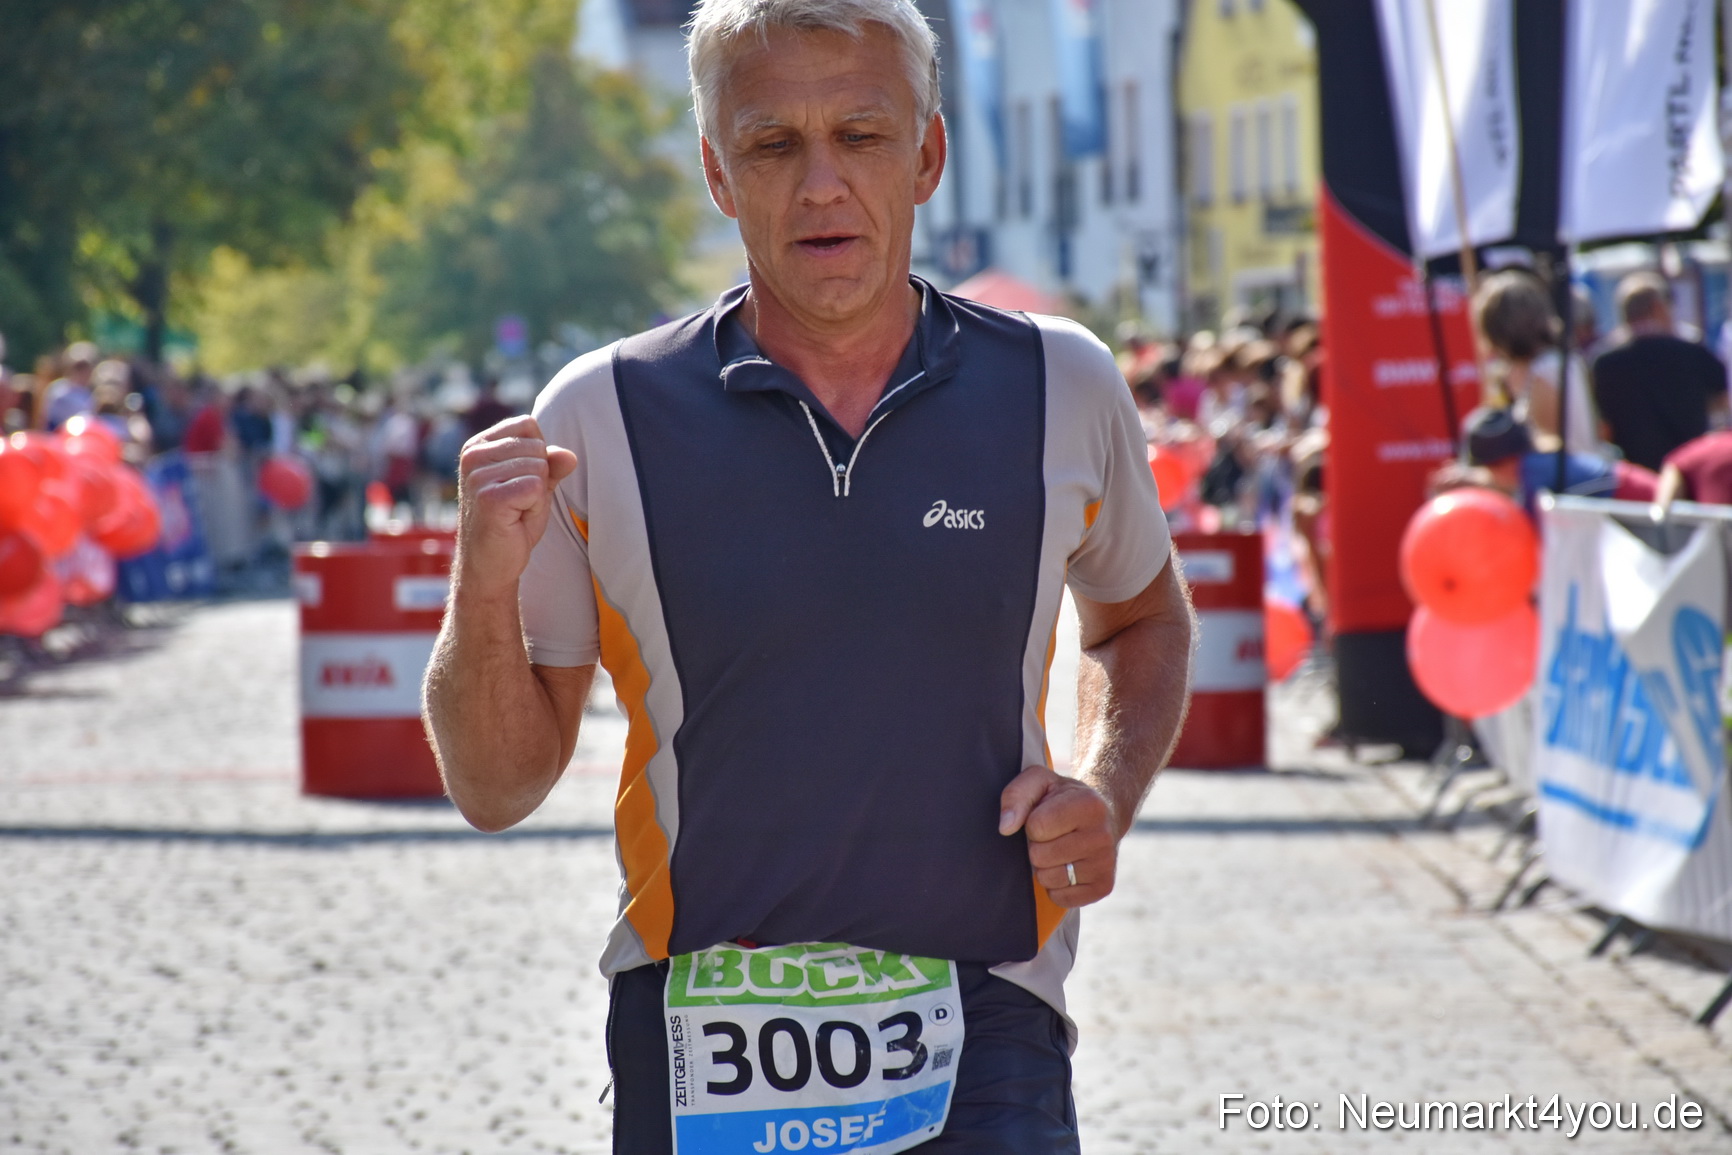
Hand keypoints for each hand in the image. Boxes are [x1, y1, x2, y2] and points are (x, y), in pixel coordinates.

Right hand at [456, 415, 577, 602]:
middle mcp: (472, 455)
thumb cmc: (511, 523)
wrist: (489, 565)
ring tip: (515, 512)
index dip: (537, 456)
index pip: (528, 425)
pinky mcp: (489, 497)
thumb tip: (569, 455)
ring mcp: (478, 475)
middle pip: (537, 446)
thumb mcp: (535, 486)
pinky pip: (536, 487)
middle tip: (518, 503)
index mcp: (478, 444)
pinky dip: (535, 507)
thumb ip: (551, 465)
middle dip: (539, 478)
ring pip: (539, 467)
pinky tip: (515, 520)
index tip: (518, 483)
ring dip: (537, 495)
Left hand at [998, 765, 1118, 907]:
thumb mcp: (1039, 781)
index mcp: (1088, 804)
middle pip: (1040, 856)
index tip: (1045, 815)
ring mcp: (1105, 864)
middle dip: (1037, 846)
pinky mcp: (1103, 887)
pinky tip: (1068, 865)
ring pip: (1048, 879)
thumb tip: (1006, 827)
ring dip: (1045, 866)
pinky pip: (1060, 898)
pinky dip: (1056, 885)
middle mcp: (1103, 836)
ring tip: (1059, 849)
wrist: (1102, 813)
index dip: (1032, 823)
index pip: (1037, 827)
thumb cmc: (1062, 797)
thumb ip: (1017, 796)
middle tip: (1052, 835)